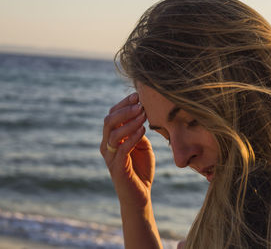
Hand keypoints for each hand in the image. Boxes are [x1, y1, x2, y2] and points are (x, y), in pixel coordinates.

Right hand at [100, 93, 154, 207]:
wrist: (140, 195)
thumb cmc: (141, 169)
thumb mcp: (142, 145)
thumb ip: (138, 131)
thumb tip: (141, 114)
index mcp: (112, 138)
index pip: (112, 116)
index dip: (123, 104)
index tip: (137, 95)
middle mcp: (107, 146)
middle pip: (109, 121)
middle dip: (125, 110)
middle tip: (140, 104)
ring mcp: (110, 157)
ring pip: (113, 133)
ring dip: (129, 121)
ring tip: (143, 114)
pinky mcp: (117, 168)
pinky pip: (122, 149)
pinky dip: (132, 137)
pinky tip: (143, 130)